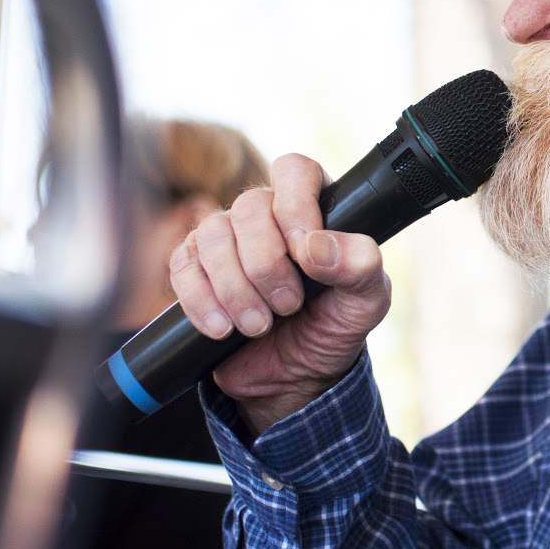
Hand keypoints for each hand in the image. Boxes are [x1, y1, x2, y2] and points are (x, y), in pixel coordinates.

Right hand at [169, 152, 391, 434]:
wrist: (294, 378)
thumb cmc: (334, 327)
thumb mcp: (366, 302)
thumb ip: (360, 266)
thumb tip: (318, 247)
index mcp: (315, 208)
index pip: (294, 170)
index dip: (295, 204)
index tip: (305, 252)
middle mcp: (268, 215)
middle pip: (249, 207)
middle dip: (267, 265)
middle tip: (288, 305)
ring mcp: (228, 240)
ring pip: (212, 235)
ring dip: (235, 288)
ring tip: (259, 325)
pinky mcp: (195, 269)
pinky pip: (183, 266)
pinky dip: (201, 301)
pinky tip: (223, 328)